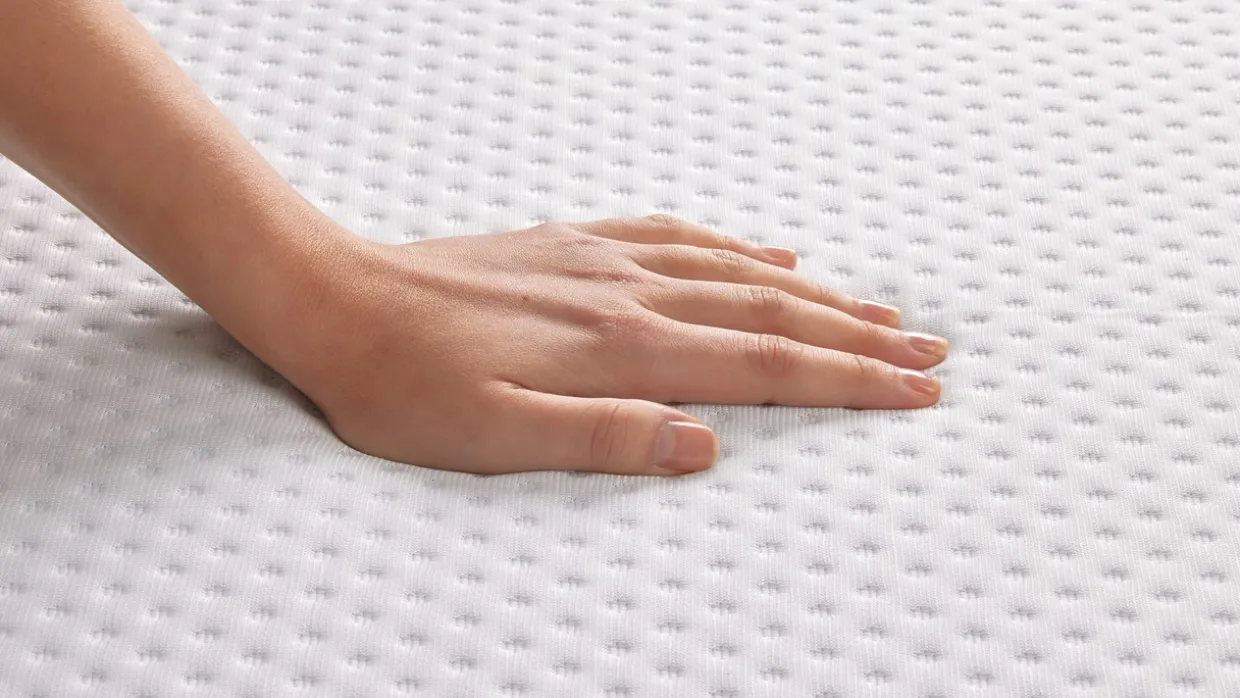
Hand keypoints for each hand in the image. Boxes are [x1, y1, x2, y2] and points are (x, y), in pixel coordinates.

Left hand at [278, 215, 947, 475]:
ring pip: (739, 274)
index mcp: (620, 349)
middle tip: (930, 355)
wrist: (338, 300)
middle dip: (859, 338)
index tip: (915, 392)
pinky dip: (739, 250)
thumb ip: (603, 438)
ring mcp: (606, 262)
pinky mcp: (576, 246)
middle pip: (772, 315)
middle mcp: (628, 295)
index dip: (847, 382)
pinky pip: (680, 238)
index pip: (763, 368)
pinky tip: (770, 255)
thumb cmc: (406, 385)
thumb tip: (704, 445)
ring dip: (820, 295)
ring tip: (882, 311)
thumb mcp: (493, 437)